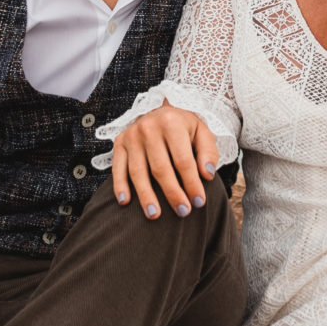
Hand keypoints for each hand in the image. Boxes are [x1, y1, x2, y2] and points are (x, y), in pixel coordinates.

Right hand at [112, 102, 219, 218]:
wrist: (160, 110)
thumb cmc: (184, 127)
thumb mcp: (202, 132)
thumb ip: (208, 152)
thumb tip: (207, 174)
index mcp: (172, 123)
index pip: (183, 160)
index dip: (192, 183)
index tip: (199, 202)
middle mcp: (149, 127)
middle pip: (160, 168)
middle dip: (172, 193)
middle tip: (183, 212)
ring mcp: (132, 136)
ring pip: (138, 171)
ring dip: (146, 195)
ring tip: (154, 215)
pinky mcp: (119, 143)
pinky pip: (118, 167)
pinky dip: (120, 185)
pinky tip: (125, 202)